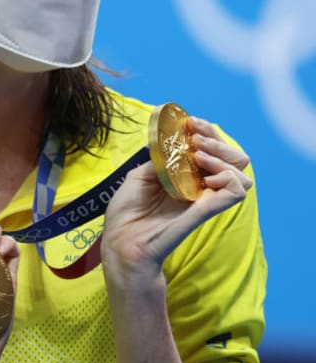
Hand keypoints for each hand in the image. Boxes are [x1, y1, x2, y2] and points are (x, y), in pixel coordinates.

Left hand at [101, 116, 252, 277]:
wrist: (121, 240)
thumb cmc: (128, 213)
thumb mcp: (140, 176)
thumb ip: (161, 159)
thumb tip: (176, 142)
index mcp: (187, 177)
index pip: (213, 150)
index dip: (208, 132)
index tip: (192, 123)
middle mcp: (201, 187)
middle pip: (234, 159)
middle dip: (217, 141)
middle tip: (196, 139)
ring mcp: (205, 199)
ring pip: (241, 174)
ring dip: (223, 158)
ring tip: (199, 156)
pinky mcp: (205, 212)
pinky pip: (235, 193)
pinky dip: (228, 178)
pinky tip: (207, 175)